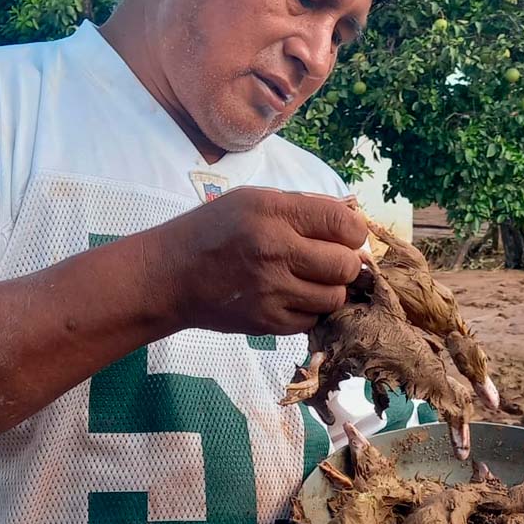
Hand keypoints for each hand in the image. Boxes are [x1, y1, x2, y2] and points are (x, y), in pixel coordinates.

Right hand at [154, 187, 367, 335]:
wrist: (170, 276)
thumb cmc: (213, 231)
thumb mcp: (252, 200)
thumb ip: (302, 206)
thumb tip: (351, 217)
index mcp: (273, 213)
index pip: (343, 224)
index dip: (354, 232)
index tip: (346, 236)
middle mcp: (275, 251)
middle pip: (345, 265)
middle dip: (345, 263)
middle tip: (328, 260)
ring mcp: (272, 291)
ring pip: (334, 297)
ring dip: (329, 289)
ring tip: (309, 279)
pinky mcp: (267, 323)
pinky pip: (312, 320)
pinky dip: (309, 310)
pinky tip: (291, 296)